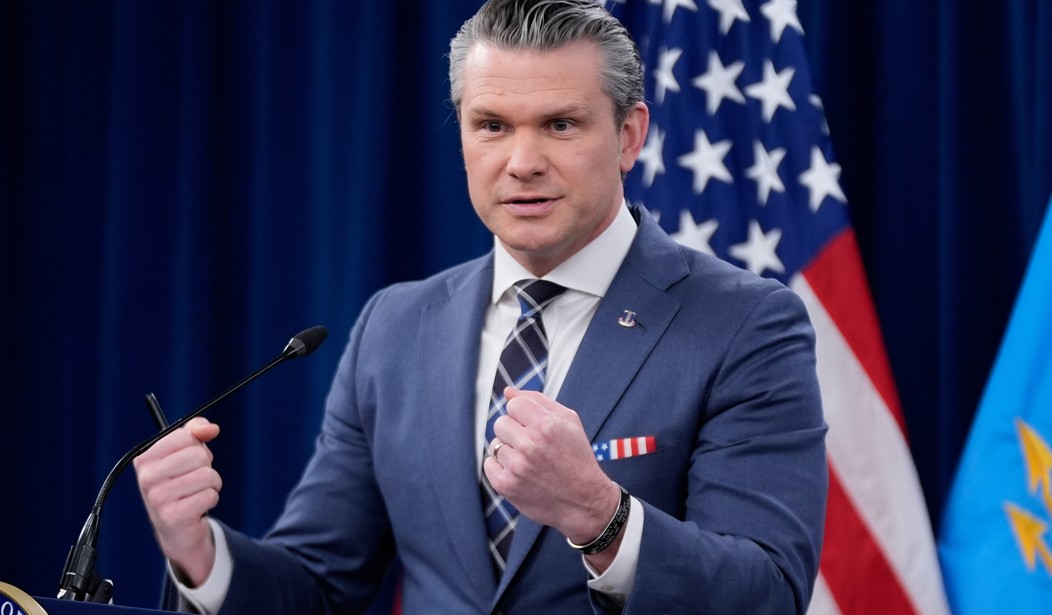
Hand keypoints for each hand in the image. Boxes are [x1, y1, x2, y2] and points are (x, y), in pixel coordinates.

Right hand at [133, 417, 222, 586]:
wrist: (177, 530)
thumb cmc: (181, 485)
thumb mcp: (184, 454)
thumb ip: (196, 432)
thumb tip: (211, 428)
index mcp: (145, 459)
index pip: (184, 436)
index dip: (196, 446)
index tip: (189, 461)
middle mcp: (147, 478)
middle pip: (198, 455)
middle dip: (206, 466)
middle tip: (195, 480)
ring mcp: (158, 498)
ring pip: (207, 475)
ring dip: (212, 484)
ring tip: (198, 493)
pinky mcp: (174, 516)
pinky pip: (210, 495)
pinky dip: (211, 499)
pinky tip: (198, 507)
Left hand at [483, 388, 621, 561]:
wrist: (584, 501)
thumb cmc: (576, 457)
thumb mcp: (569, 422)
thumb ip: (538, 400)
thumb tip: (507, 392)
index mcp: (546, 425)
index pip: (513, 404)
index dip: (523, 415)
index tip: (534, 427)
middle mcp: (530, 445)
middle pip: (500, 423)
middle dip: (514, 432)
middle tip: (532, 445)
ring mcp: (517, 467)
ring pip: (495, 444)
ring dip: (509, 451)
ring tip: (529, 461)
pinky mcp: (506, 486)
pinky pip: (489, 464)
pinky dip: (501, 467)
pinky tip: (520, 473)